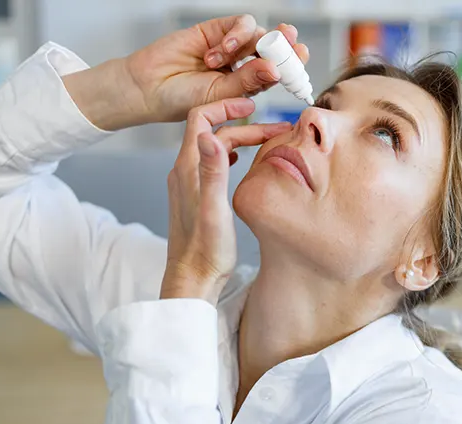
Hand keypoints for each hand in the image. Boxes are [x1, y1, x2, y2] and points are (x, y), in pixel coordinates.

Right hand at [63, 15, 308, 130]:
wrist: (148, 89)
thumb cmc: (182, 101)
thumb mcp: (219, 96)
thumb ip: (247, 81)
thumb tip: (275, 69)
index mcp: (249, 85)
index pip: (278, 72)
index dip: (293, 66)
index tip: (302, 62)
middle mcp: (243, 64)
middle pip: (274, 48)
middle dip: (286, 46)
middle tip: (293, 45)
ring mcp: (230, 46)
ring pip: (258, 34)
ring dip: (248, 43)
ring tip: (223, 59)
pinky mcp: (215, 29)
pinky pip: (238, 24)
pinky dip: (233, 35)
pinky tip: (217, 51)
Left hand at [160, 98, 290, 303]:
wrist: (192, 280)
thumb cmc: (206, 250)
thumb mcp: (214, 208)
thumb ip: (213, 171)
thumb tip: (209, 135)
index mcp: (188, 169)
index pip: (200, 118)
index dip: (226, 106)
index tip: (253, 106)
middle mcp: (185, 172)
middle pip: (212, 132)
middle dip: (244, 125)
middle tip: (276, 129)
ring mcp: (188, 184)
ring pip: (214, 147)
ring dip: (240, 139)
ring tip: (266, 141)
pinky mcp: (195, 196)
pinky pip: (212, 163)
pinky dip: (231, 154)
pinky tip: (242, 160)